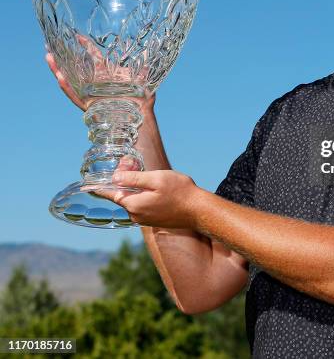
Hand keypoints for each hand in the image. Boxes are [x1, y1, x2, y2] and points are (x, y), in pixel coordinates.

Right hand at [45, 39, 155, 114]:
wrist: (139, 117)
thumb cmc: (141, 99)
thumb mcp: (144, 78)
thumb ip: (144, 64)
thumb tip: (148, 51)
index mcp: (106, 73)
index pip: (92, 55)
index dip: (85, 44)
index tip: (77, 35)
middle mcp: (95, 81)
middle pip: (76, 65)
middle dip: (63, 55)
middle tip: (50, 45)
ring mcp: (90, 92)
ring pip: (70, 79)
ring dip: (58, 69)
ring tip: (49, 57)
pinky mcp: (88, 104)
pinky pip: (74, 95)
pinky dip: (67, 87)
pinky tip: (60, 77)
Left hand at [85, 169, 200, 228]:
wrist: (198, 210)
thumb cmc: (179, 191)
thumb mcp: (156, 179)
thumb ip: (134, 178)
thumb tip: (114, 177)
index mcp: (134, 204)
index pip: (111, 194)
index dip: (99, 188)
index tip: (87, 186)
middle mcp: (136, 215)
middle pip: (122, 195)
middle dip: (122, 180)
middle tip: (128, 163)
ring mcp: (145, 219)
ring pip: (132, 199)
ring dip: (133, 187)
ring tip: (142, 172)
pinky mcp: (153, 219)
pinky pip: (140, 204)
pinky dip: (141, 194)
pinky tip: (152, 186)